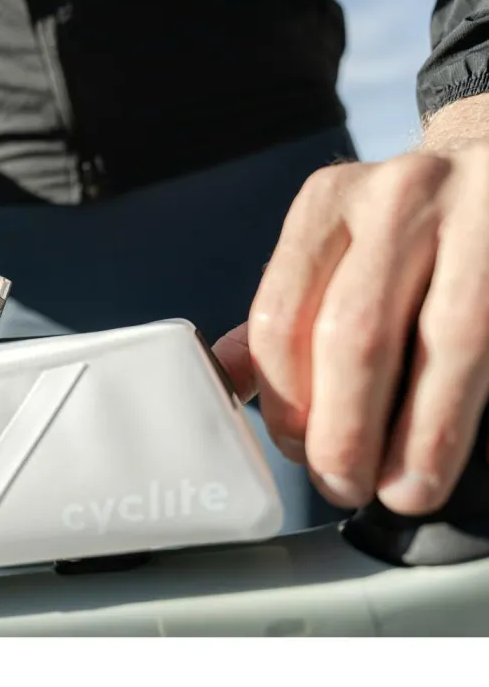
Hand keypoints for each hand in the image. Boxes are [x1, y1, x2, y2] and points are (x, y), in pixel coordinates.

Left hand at [213, 137, 488, 516]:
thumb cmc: (406, 228)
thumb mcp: (335, 248)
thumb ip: (285, 313)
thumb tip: (223, 385)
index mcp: (328, 203)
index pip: (281, 316)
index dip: (286, 402)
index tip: (298, 453)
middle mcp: (400, 196)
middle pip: (355, 334)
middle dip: (345, 431)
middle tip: (344, 484)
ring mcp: (482, 210)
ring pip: (449, 341)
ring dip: (423, 435)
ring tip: (405, 490)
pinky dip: (474, 408)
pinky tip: (460, 449)